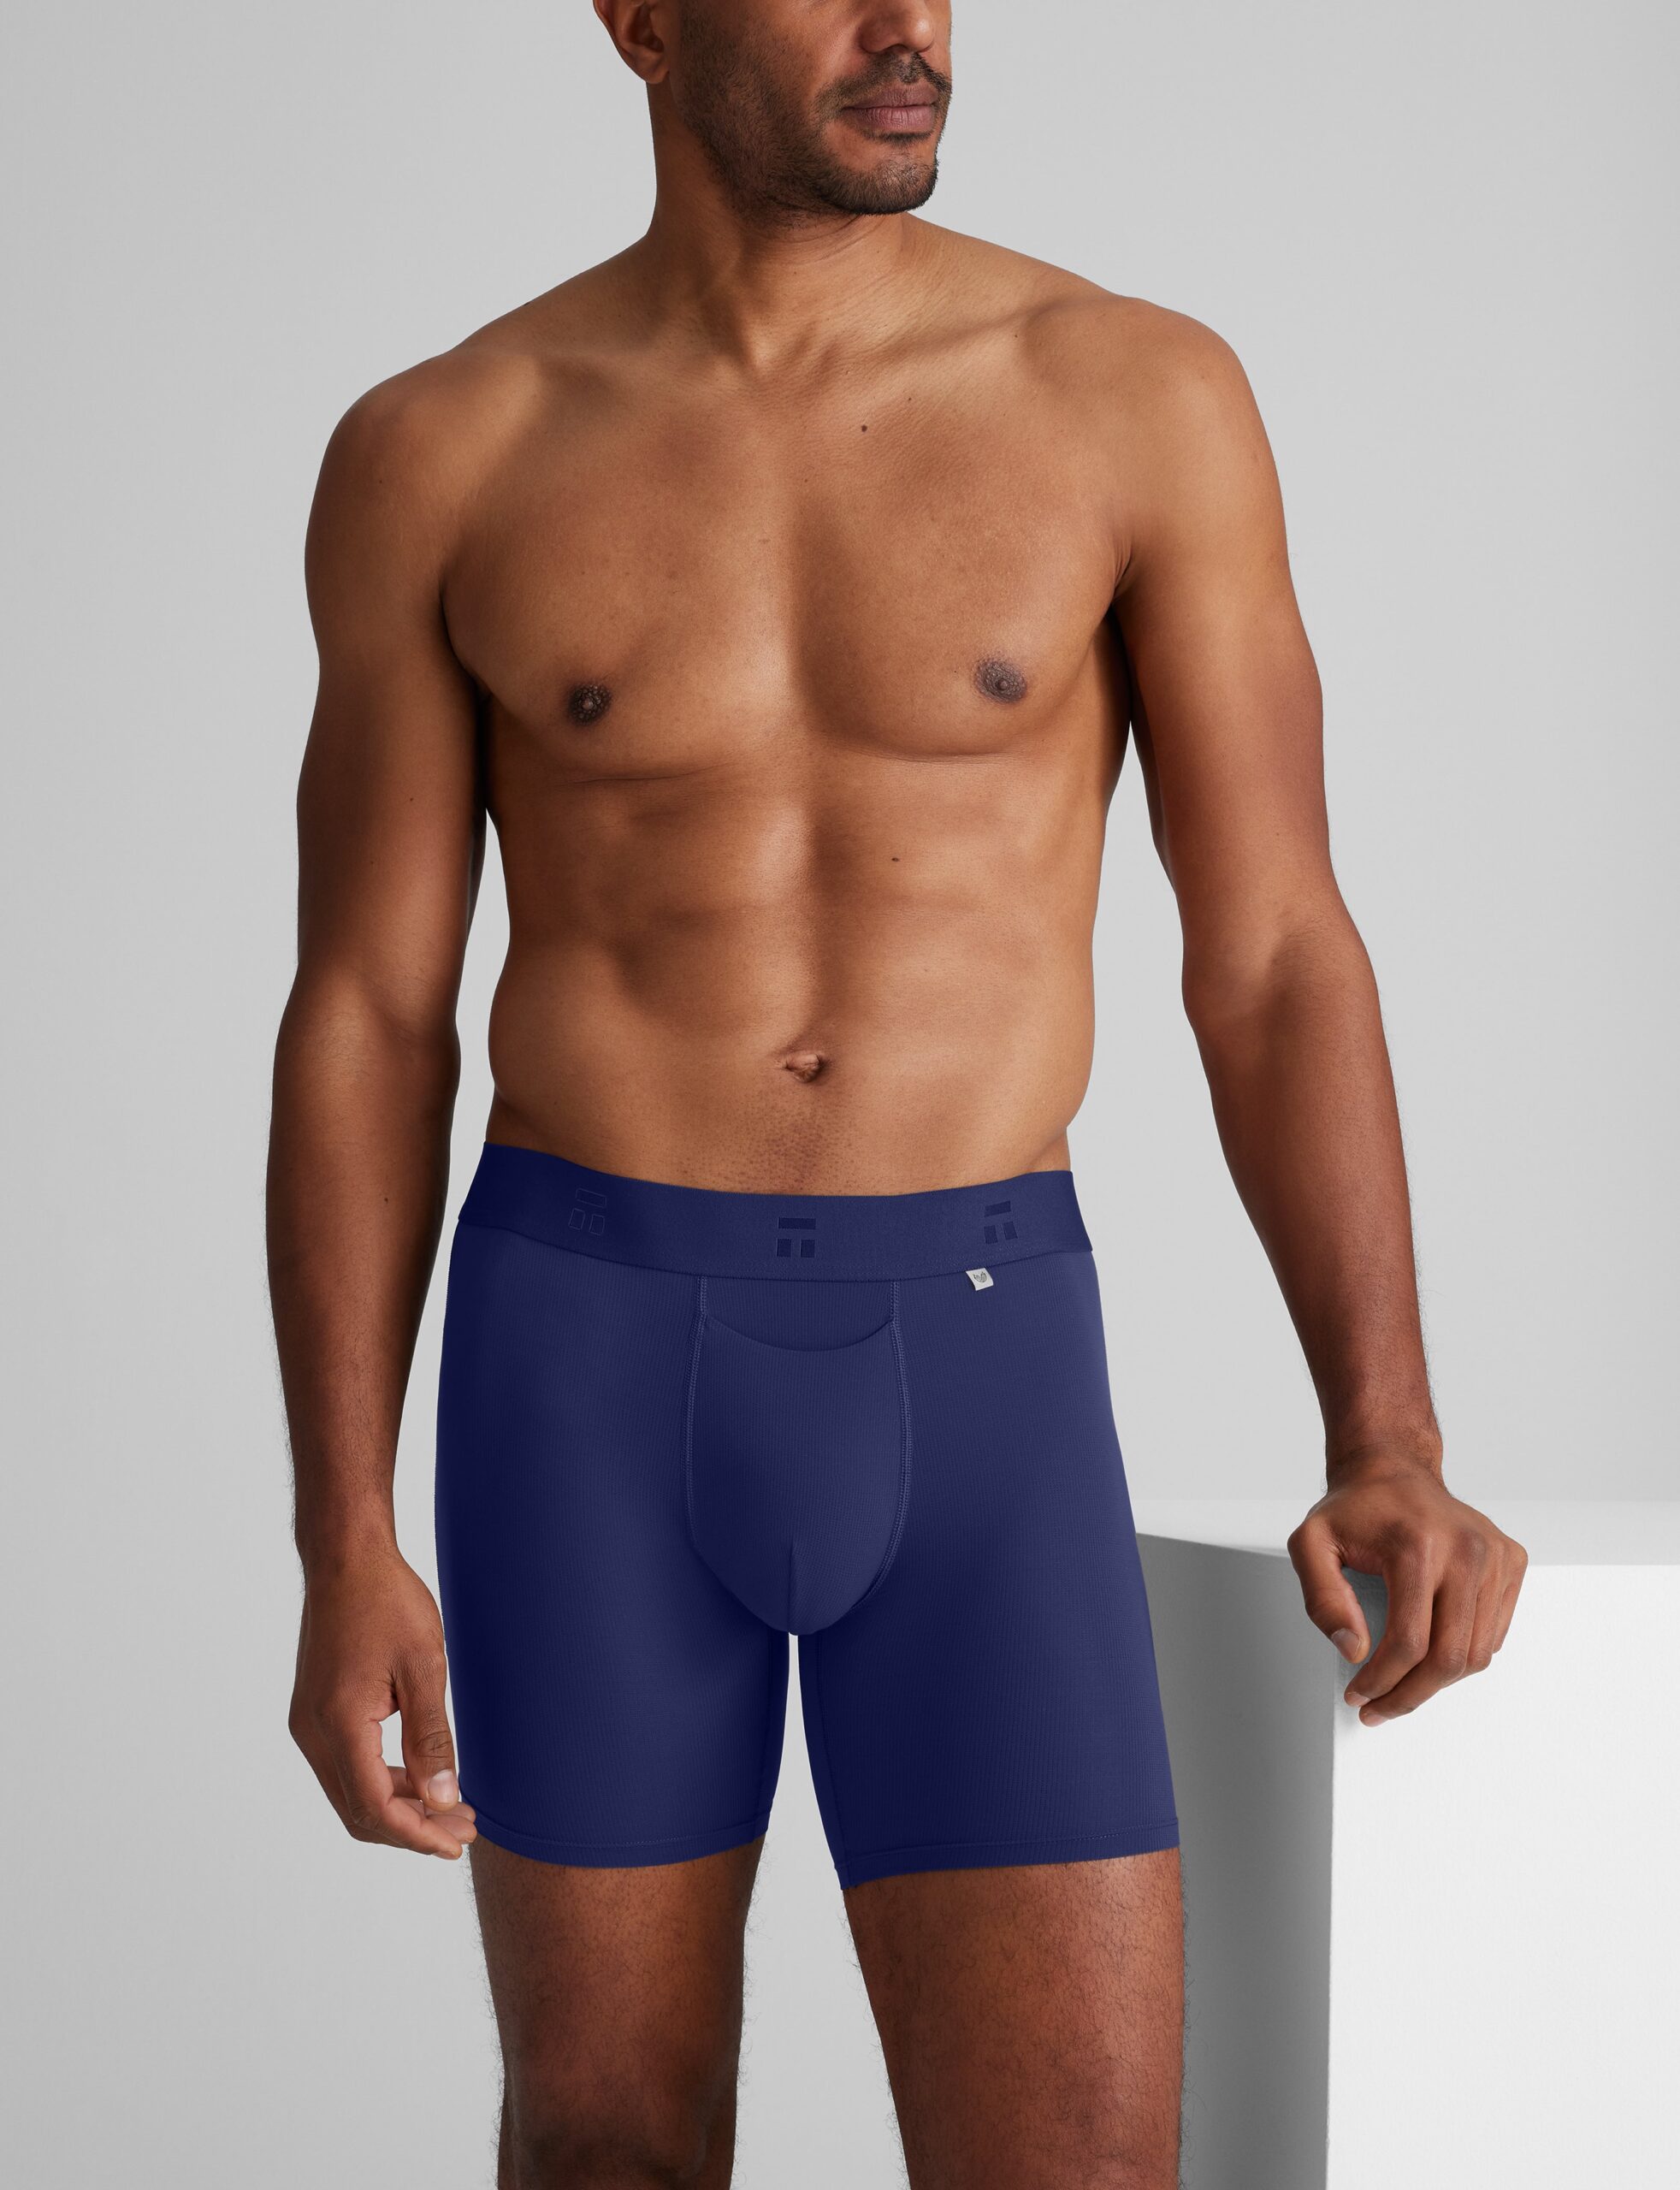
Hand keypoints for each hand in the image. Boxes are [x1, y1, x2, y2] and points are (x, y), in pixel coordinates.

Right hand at [289, 1545, 477, 1856]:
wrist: (346, 1559)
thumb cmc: (387, 1602)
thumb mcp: (424, 1667)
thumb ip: (431, 1737)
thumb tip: (442, 1799)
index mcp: (338, 1723)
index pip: (374, 1807)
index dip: (417, 1834)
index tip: (456, 1843)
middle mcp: (313, 1733)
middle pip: (358, 1810)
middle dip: (411, 1829)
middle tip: (464, 1829)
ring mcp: (309, 1724)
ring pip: (350, 1792)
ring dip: (398, 1807)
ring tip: (452, 1807)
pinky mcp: (315, 1713)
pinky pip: (346, 1766)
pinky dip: (382, 1781)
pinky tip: (421, 1777)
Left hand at [1287, 1455, 1526, 1724]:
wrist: (1393, 1470)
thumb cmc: (1355, 1508)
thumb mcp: (1311, 1544)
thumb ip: (1322, 1599)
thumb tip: (1353, 1649)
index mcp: (1418, 1544)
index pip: (1409, 1642)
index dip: (1382, 1681)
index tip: (1360, 1695)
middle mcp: (1466, 1549)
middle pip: (1449, 1657)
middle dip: (1411, 1695)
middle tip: (1381, 1707)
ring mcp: (1495, 1555)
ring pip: (1476, 1653)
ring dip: (1437, 1683)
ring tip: (1401, 1685)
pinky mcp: (1511, 1561)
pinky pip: (1493, 1634)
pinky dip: (1462, 1655)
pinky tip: (1430, 1651)